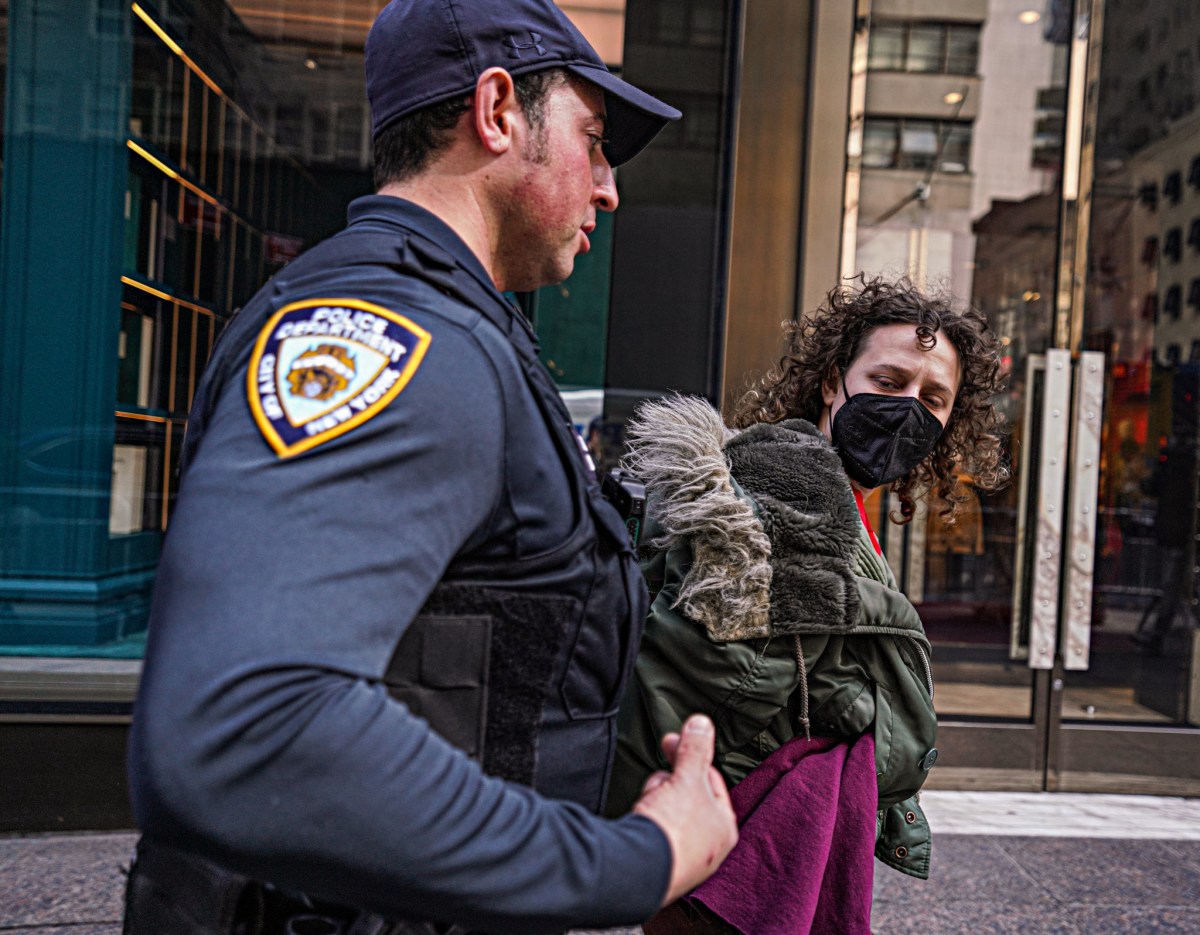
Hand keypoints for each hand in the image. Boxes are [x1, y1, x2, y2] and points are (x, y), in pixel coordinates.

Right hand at [632, 714, 737, 904]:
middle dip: (669, 782)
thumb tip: (702, 722)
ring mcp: (681, 858)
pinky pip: (652, 829)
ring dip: (655, 800)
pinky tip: (639, 820)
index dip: (691, 758)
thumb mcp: (687, 779)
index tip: (673, 741)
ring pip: (667, 811)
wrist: (638, 870)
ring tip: (649, 807)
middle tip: (659, 779)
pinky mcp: (657, 864)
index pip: (711, 780)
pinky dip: (645, 820)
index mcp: (723, 827)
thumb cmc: (673, 828)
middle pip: (687, 795)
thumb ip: (695, 749)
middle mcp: (707, 847)